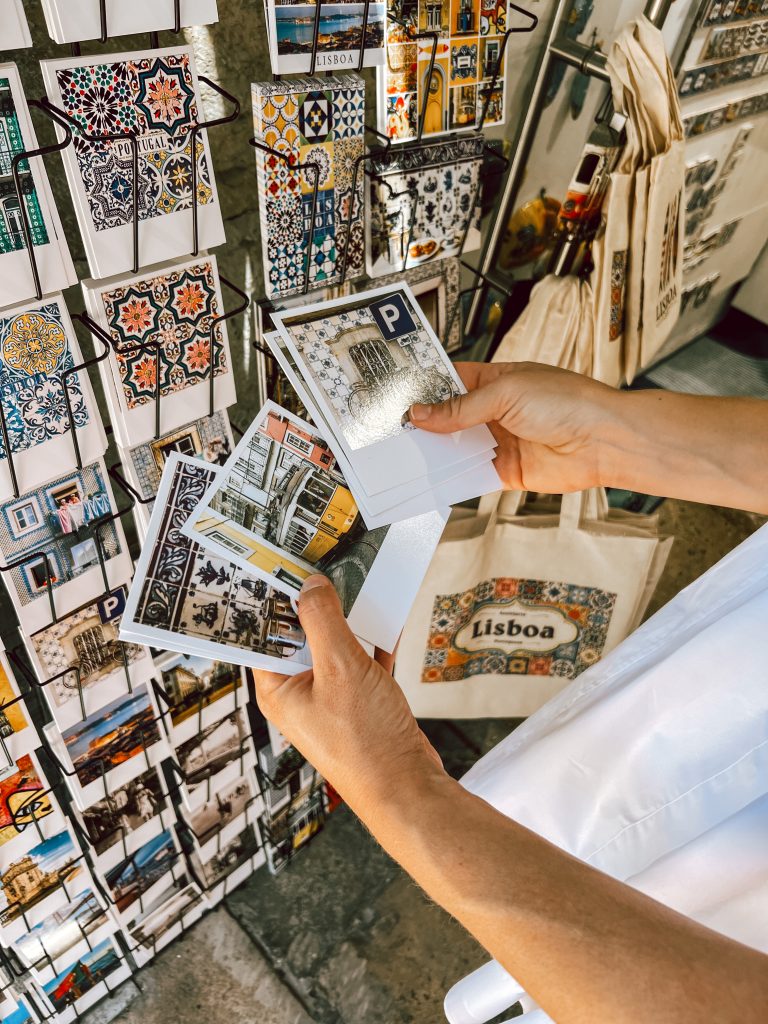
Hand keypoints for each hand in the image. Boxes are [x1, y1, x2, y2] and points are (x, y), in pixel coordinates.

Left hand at [252, 575, 442, 811]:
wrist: (408, 789)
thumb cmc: (365, 742)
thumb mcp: (340, 669)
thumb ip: (323, 622)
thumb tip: (309, 586)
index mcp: (278, 689)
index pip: (261, 635)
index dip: (268, 600)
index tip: (277, 566)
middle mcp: (300, 693)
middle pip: (299, 636)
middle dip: (315, 603)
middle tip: (323, 565)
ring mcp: (332, 698)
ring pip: (335, 646)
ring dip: (349, 620)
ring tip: (359, 583)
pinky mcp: (361, 702)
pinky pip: (363, 661)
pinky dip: (374, 642)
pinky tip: (388, 619)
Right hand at [410, 361, 619, 493]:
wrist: (603, 441)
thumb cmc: (569, 403)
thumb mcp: (506, 394)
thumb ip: (461, 408)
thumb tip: (422, 414)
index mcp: (497, 381)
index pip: (452, 381)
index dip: (426, 389)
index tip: (399, 397)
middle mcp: (496, 411)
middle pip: (451, 418)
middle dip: (426, 425)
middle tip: (395, 431)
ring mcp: (501, 441)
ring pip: (458, 448)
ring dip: (437, 453)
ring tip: (405, 456)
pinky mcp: (506, 470)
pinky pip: (472, 475)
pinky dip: (454, 478)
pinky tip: (433, 479)